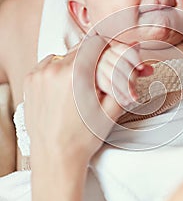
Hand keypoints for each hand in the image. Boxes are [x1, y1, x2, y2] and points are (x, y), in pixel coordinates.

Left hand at [24, 34, 122, 169]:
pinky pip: (49, 66)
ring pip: (65, 56)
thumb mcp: (111, 110)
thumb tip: (133, 65)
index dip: (110, 47)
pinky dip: (60, 71)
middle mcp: (54, 70)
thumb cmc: (81, 138)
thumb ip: (123, 81)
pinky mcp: (30, 81)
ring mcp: (39, 75)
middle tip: (102, 75)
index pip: (96, 42)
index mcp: (76, 74)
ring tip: (84, 86)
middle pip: (81, 48)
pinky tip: (67, 89)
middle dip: (95, 58)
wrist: (56, 157)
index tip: (114, 54)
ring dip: (77, 64)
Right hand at [96, 41, 152, 106]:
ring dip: (125, 89)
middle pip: (121, 64)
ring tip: (132, 99)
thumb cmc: (118, 73)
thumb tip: (150, 70)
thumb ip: (140, 69)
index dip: (135, 58)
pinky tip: (124, 101)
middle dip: (131, 79)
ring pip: (114, 75)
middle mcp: (107, 56)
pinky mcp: (94, 77)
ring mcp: (100, 66)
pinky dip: (116, 94)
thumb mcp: (130, 69)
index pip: (126, 50)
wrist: (100, 80)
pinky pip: (106, 84)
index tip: (141, 67)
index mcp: (117, 50)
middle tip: (137, 92)